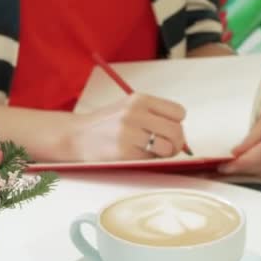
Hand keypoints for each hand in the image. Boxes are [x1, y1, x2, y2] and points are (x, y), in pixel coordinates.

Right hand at [68, 93, 186, 160]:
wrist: (78, 136)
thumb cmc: (107, 124)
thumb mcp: (130, 109)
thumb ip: (155, 116)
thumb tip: (182, 137)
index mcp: (139, 99)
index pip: (178, 112)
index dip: (177, 123)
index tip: (168, 129)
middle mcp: (135, 113)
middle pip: (176, 131)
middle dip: (176, 143)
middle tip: (167, 147)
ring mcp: (129, 133)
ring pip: (167, 147)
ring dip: (163, 154)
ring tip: (151, 152)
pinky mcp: (123, 152)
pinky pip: (150, 160)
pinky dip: (148, 161)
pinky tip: (136, 156)